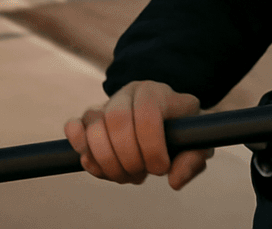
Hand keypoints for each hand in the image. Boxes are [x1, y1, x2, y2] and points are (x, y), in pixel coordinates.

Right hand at [64, 80, 211, 189]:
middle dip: (128, 159)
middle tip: (141, 174)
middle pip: (116, 121)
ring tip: (125, 174)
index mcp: (158, 92)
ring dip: (107, 163)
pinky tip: (97, 164)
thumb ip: (194, 159)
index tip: (161, 168)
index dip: (152, 148)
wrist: (164, 122)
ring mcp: (108, 103)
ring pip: (93, 128)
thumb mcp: (198, 143)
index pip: (147, 113)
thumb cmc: (182, 134)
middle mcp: (130, 91)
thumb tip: (173, 180)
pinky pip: (74, 126)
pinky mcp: (90, 118)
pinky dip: (80, 148)